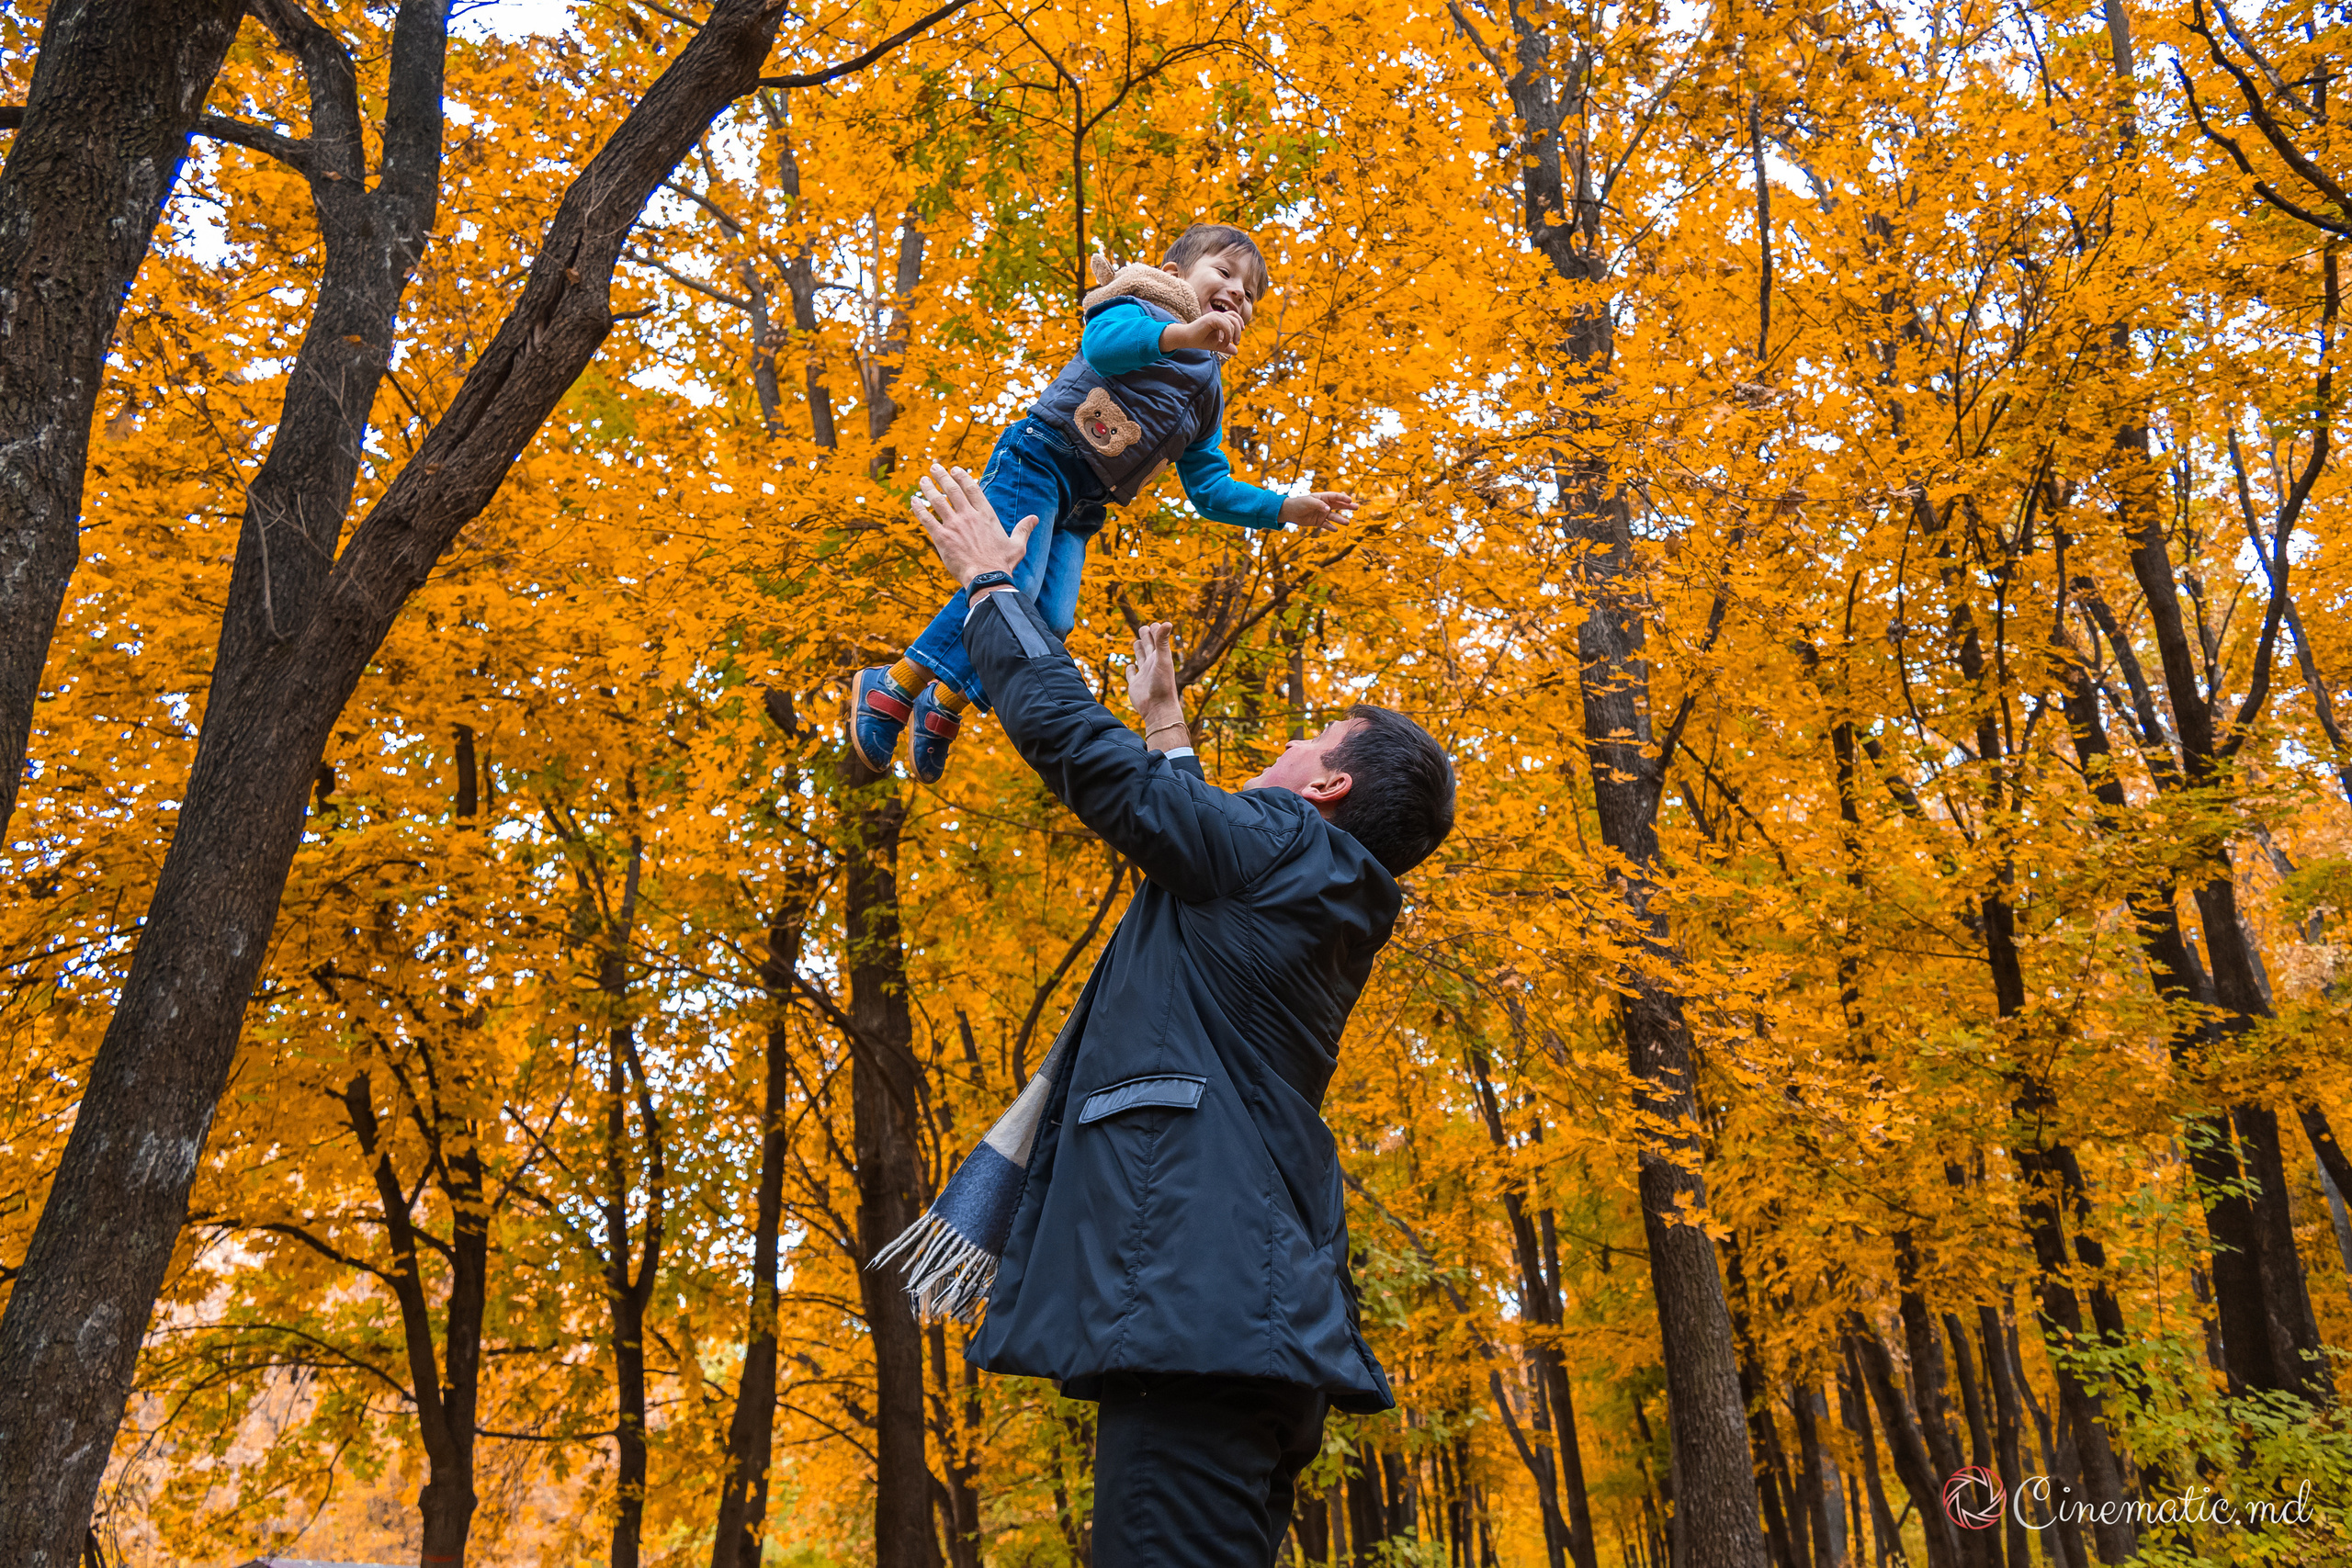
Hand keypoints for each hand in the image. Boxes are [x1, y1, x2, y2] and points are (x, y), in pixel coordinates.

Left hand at [911, 463, 1036, 588]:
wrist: (986, 578)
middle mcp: (969, 516)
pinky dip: (919, 508)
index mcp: (986, 515)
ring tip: (922, 480)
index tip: (955, 470)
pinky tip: (913, 501)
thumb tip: (1034, 518)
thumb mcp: (1017, 545)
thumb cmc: (1002, 563)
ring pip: (938, 501)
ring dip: (929, 488)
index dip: (962, 477)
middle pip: (953, 490)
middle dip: (942, 476)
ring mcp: (954, 525)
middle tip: (935, 468)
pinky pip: (927, 519)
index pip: (972, 489)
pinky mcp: (942, 537)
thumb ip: (1023, 529)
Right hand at [1126, 621, 1187, 747]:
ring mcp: (1144, 675)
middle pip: (1148, 647)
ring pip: (1140, 658)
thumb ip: (1163, 642)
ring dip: (1139, 650)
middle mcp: (1152, 665)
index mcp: (1159, 658)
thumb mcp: (1163, 660)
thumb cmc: (1163, 685)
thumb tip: (1167, 622)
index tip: (1156, 623)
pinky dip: (1130, 669)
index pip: (1158, 640)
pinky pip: (1131, 674)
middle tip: (1144, 627)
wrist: (1158, 709)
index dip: (1156, 631)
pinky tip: (1130, 666)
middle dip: (1146, 637)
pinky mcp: (1135, 684)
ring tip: (1137, 642)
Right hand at [1162, 311, 1243, 355]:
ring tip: (1225, 345)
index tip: (1241, 332)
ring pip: (1231, 323)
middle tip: (1236, 343)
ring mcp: (1215, 315)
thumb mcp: (1216, 344)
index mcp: (1220, 317)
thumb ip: (1226, 346)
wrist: (1187, 339)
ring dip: (1231, 336)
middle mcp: (1218, 314)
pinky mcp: (1212, 318)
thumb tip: (1236, 351)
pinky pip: (1226, 326)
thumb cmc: (1200, 340)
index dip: (1240, 322)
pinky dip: (1227, 336)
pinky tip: (1222, 343)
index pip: (1234, 315)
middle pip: (1235, 320)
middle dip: (1238, 332)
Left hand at [1279, 491, 1356, 532]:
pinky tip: (1336, 529)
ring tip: (1347, 523)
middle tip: (1357, 507)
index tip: (1350, 500)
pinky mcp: (1319, 522)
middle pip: (1338, 506)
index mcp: (1323, 497)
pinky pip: (1327, 525)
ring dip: (1340, 519)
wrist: (1290, 512)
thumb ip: (1319, 505)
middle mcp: (1325, 505)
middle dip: (1347, 506)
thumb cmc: (1299, 503)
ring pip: (1334, 517)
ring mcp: (1322, 514)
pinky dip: (1331, 527)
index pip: (1335, 497)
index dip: (1343, 498)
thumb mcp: (1309, 502)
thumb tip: (1328, 509)